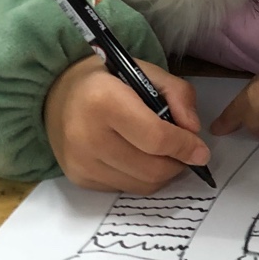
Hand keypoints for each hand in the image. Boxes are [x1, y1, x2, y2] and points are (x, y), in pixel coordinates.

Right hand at [44, 56, 209, 193]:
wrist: (57, 94)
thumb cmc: (107, 79)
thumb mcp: (145, 70)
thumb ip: (178, 94)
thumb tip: (193, 130)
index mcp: (104, 101)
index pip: (156, 138)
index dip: (185, 147)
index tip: (201, 151)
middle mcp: (87, 136)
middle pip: (152, 169)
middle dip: (178, 164)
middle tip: (185, 152)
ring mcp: (81, 162)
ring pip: (141, 185)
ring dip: (163, 174)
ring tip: (164, 155)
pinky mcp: (79, 179)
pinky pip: (125, 188)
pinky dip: (141, 178)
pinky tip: (139, 158)